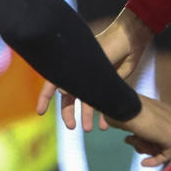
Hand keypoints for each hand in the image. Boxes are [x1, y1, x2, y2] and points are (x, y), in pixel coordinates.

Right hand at [38, 10, 152, 130]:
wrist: (130, 41)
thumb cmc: (108, 44)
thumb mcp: (90, 61)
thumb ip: (76, 77)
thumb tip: (61, 92)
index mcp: (70, 67)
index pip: (52, 84)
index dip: (44, 98)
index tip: (40, 112)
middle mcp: (80, 76)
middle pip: (69, 99)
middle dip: (68, 114)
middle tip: (71, 127)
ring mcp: (94, 82)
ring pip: (87, 104)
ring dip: (87, 117)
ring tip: (88, 129)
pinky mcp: (108, 86)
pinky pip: (103, 104)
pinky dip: (103, 115)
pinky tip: (104, 125)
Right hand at [116, 95, 170, 168]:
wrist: (124, 106)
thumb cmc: (122, 108)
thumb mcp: (131, 116)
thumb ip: (138, 125)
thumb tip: (135, 134)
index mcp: (163, 109)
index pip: (159, 130)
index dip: (145, 138)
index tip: (131, 139)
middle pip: (161, 139)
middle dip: (144, 144)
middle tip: (130, 141)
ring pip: (162, 147)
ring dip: (144, 148)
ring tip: (131, 141)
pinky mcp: (170, 138)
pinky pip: (166, 155)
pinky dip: (155, 161)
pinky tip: (144, 163)